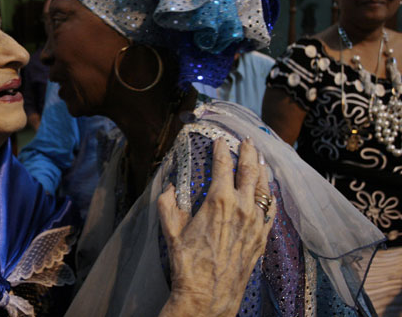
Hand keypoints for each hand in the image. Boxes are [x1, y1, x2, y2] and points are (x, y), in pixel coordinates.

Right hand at [158, 137, 275, 316]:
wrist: (207, 296)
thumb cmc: (187, 263)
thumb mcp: (171, 230)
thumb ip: (167, 204)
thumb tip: (169, 186)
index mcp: (219, 201)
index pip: (223, 166)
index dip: (221, 150)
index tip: (219, 141)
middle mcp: (242, 208)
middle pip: (249, 171)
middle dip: (248, 152)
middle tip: (247, 141)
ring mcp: (255, 223)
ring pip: (264, 188)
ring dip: (262, 170)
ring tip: (260, 158)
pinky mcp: (261, 237)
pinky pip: (270, 210)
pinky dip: (270, 195)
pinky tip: (269, 190)